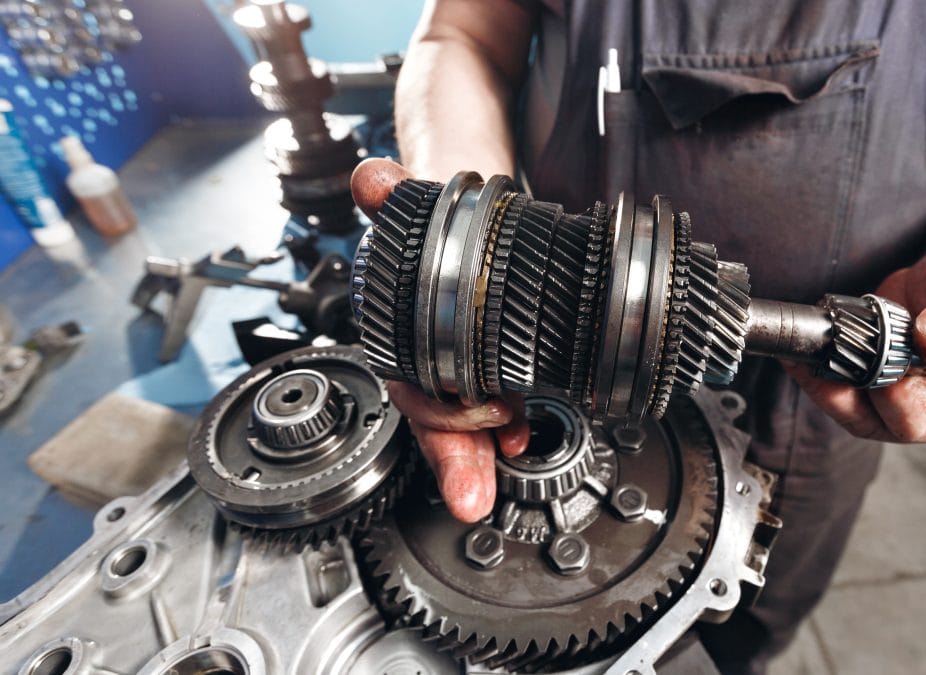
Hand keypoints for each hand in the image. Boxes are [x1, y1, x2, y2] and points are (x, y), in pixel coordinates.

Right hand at [352, 158, 529, 520]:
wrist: (459, 211)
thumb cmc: (435, 221)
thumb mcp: (416, 201)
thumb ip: (392, 192)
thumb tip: (372, 179)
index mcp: (399, 330)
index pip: (410, 387)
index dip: (440, 412)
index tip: (482, 417)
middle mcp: (424, 356)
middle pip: (438, 420)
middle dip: (461, 452)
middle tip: (486, 479)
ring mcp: (458, 365)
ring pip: (464, 423)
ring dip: (485, 446)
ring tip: (515, 450)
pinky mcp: (491, 364)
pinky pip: (493, 406)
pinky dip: (508, 425)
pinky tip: (523, 432)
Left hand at [789, 241, 925, 441]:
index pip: (923, 420)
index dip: (894, 396)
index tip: (880, 357)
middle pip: (877, 421)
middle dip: (843, 389)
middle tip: (824, 351)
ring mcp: (901, 394)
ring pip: (851, 405)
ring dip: (824, 377)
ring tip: (808, 345)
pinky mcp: (874, 377)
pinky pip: (841, 383)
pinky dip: (821, 363)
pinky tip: (808, 341)